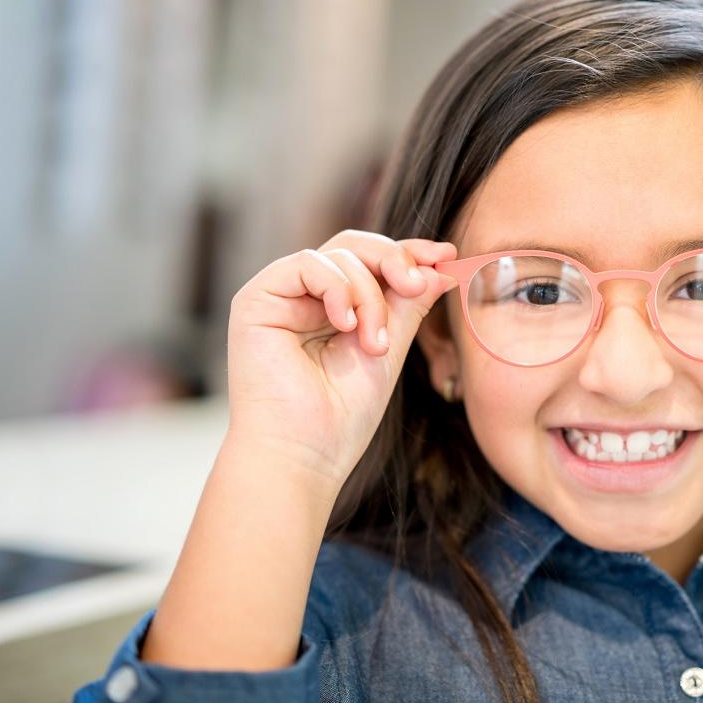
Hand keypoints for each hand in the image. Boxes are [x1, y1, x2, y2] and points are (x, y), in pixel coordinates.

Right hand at [223, 229, 457, 483]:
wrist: (304, 455)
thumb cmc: (342, 416)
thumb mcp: (388, 348)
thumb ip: (410, 304)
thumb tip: (444, 263)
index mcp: (335, 308)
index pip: (372, 262)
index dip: (409, 252)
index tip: (447, 254)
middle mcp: (305, 297)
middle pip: (355, 246)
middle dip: (395, 260)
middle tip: (418, 284)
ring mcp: (280, 296)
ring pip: (338, 255)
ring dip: (370, 296)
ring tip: (374, 344)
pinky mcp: (255, 300)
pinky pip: (306, 264)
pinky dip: (338, 288)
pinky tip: (346, 325)